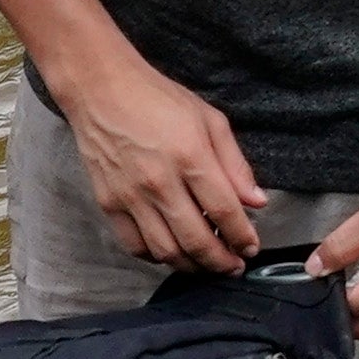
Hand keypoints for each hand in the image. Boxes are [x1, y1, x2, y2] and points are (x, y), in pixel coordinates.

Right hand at [64, 53, 268, 273]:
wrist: (102, 91)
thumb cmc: (160, 101)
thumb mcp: (210, 120)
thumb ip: (235, 164)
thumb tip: (257, 202)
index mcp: (191, 157)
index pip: (224, 211)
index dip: (242, 236)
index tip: (251, 248)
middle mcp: (159, 182)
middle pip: (195, 239)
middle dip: (220, 262)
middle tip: (234, 267)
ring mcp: (130, 196)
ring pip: (165, 250)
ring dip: (191, 265)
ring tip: (208, 265)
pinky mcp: (108, 204)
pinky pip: (135, 245)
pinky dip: (156, 257)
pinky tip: (173, 253)